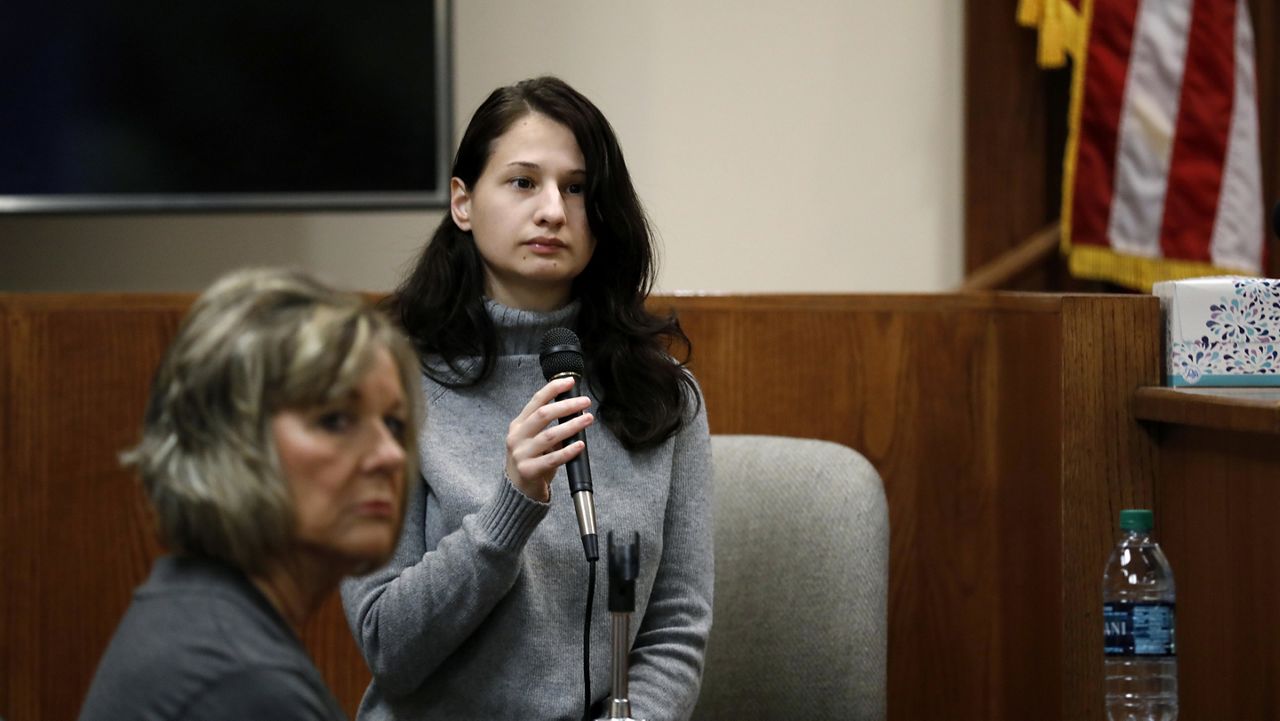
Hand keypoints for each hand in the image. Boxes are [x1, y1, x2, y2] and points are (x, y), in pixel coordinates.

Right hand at [505, 377, 593, 501]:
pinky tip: (580, 445)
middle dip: (567, 406)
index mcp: (518, 425)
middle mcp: (517, 437)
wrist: (517, 492)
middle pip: (543, 415)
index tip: (570, 382)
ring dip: (572, 425)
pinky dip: (568, 450)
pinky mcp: (529, 470)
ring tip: (587, 419)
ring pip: (550, 435)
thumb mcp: (533, 439)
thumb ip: (549, 425)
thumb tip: (576, 409)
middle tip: (585, 402)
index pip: (536, 401)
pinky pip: (552, 458)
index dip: (553, 389)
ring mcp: (521, 454)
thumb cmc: (531, 461)